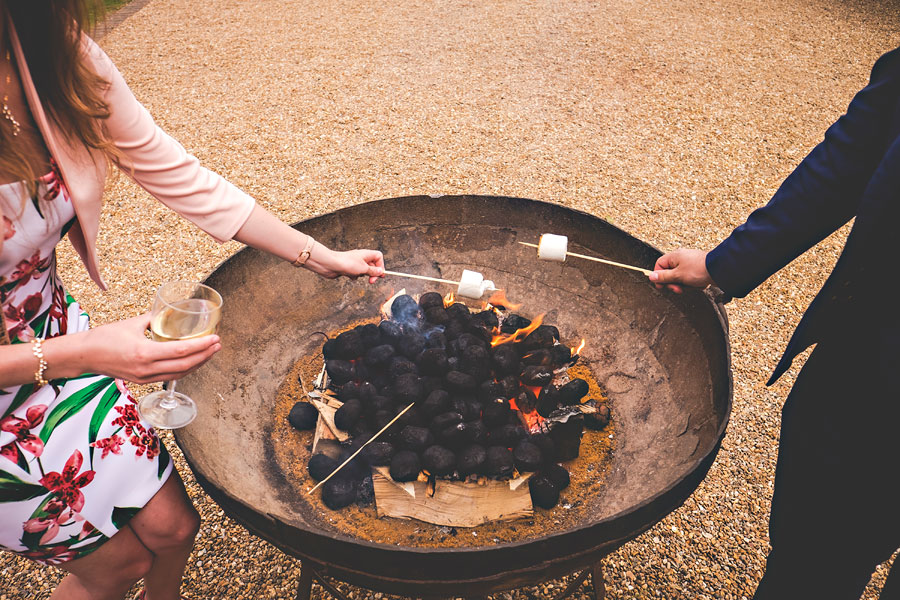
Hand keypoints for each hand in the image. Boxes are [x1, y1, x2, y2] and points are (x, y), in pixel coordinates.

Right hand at [75, 313, 220, 382]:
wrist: (84, 356)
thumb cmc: (104, 337)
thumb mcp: (132, 323)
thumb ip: (154, 319)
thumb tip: (171, 313)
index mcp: (144, 353)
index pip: (181, 351)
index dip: (202, 346)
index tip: (215, 338)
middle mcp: (146, 369)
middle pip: (185, 366)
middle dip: (205, 356)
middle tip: (218, 345)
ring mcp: (144, 378)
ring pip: (179, 374)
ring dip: (197, 364)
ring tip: (210, 353)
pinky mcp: (142, 381)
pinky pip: (169, 377)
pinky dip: (184, 370)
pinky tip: (192, 362)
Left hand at [304, 246, 384, 283]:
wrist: (330, 264)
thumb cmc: (347, 263)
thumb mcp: (364, 269)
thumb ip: (373, 271)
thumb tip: (381, 272)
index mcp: (366, 254)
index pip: (378, 257)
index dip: (381, 265)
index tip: (379, 274)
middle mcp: (361, 258)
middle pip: (372, 265)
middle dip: (372, 274)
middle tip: (371, 281)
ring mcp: (355, 263)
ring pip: (364, 271)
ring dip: (362, 275)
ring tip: (357, 274)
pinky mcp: (349, 268)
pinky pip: (356, 274)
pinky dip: (354, 276)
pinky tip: (349, 276)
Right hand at [648, 249, 713, 293]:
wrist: (719, 270)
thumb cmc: (699, 270)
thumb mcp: (677, 275)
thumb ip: (663, 277)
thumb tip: (651, 276)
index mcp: (674, 256)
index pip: (659, 265)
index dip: (659, 276)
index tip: (662, 286)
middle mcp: (681, 258)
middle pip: (670, 273)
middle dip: (674, 283)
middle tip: (678, 288)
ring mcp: (690, 263)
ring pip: (680, 277)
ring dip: (684, 284)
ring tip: (692, 285)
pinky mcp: (697, 269)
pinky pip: (690, 278)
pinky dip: (693, 283)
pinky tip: (699, 283)